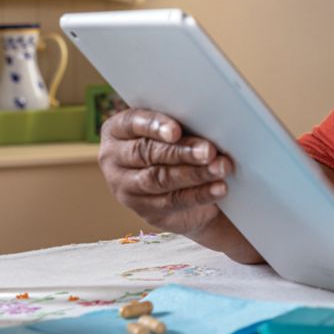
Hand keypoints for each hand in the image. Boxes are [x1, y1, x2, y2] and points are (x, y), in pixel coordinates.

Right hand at [98, 108, 233, 236]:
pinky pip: (173, 202)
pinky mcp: (145, 211)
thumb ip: (183, 123)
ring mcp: (126, 189)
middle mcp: (114, 160)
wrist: (186, 183)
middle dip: (181, 152)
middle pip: (146, 153)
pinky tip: (218, 188)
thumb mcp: (177, 129)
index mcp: (116, 130)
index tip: (176, 131)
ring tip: (220, 168)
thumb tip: (208, 122)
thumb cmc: (180, 143)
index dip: (154, 126)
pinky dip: (199, 194)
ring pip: (159, 180)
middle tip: (209, 151)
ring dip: (194, 174)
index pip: (131, 123)